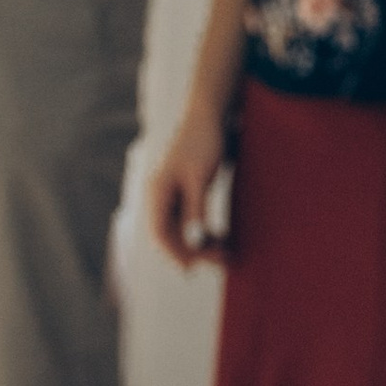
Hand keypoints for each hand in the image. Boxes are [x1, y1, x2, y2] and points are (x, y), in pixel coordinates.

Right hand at [149, 105, 230, 265]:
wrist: (209, 116)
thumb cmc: (203, 143)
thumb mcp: (200, 177)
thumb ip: (195, 208)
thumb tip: (195, 240)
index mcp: (157, 192)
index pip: (160, 232)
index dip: (174, 253)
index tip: (192, 269)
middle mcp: (160, 196)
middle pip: (172, 234)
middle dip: (195, 250)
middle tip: (223, 261)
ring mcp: (172, 196)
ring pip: (183, 230)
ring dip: (202, 243)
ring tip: (227, 253)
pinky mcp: (186, 193)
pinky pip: (191, 220)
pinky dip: (205, 231)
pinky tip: (223, 237)